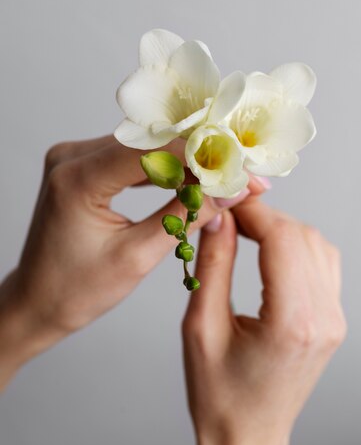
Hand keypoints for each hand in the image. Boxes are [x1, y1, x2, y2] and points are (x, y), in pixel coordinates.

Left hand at [0, 136, 264, 389]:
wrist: (36, 301)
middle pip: (151, 143)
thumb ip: (186, 216)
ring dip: (187, 160)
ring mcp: (76, 156)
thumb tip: (231, 190)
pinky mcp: (84, 163)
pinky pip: (134, 155)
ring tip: (223, 177)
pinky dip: (166, 166)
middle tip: (240, 172)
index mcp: (78, 179)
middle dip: (200, 157)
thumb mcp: (137, 257)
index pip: (154, 151)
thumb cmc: (76, 291)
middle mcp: (72, 156)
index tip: (241, 166)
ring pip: (146, 146)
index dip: (203, 155)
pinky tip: (194, 177)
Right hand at [182, 198, 346, 444]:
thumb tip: (218, 217)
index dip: (252, 210)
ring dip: (281, 227)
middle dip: (264, 215)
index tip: (225, 199)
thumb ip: (214, 264)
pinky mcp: (333, 320)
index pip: (282, 238)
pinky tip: (271, 248)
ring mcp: (334, 319)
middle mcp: (324, 317)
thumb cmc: (219, 394)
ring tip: (245, 228)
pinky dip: (297, 245)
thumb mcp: (201, 326)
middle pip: (301, 235)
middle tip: (229, 211)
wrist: (248, 437)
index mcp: (292, 322)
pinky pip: (324, 262)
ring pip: (316, 243)